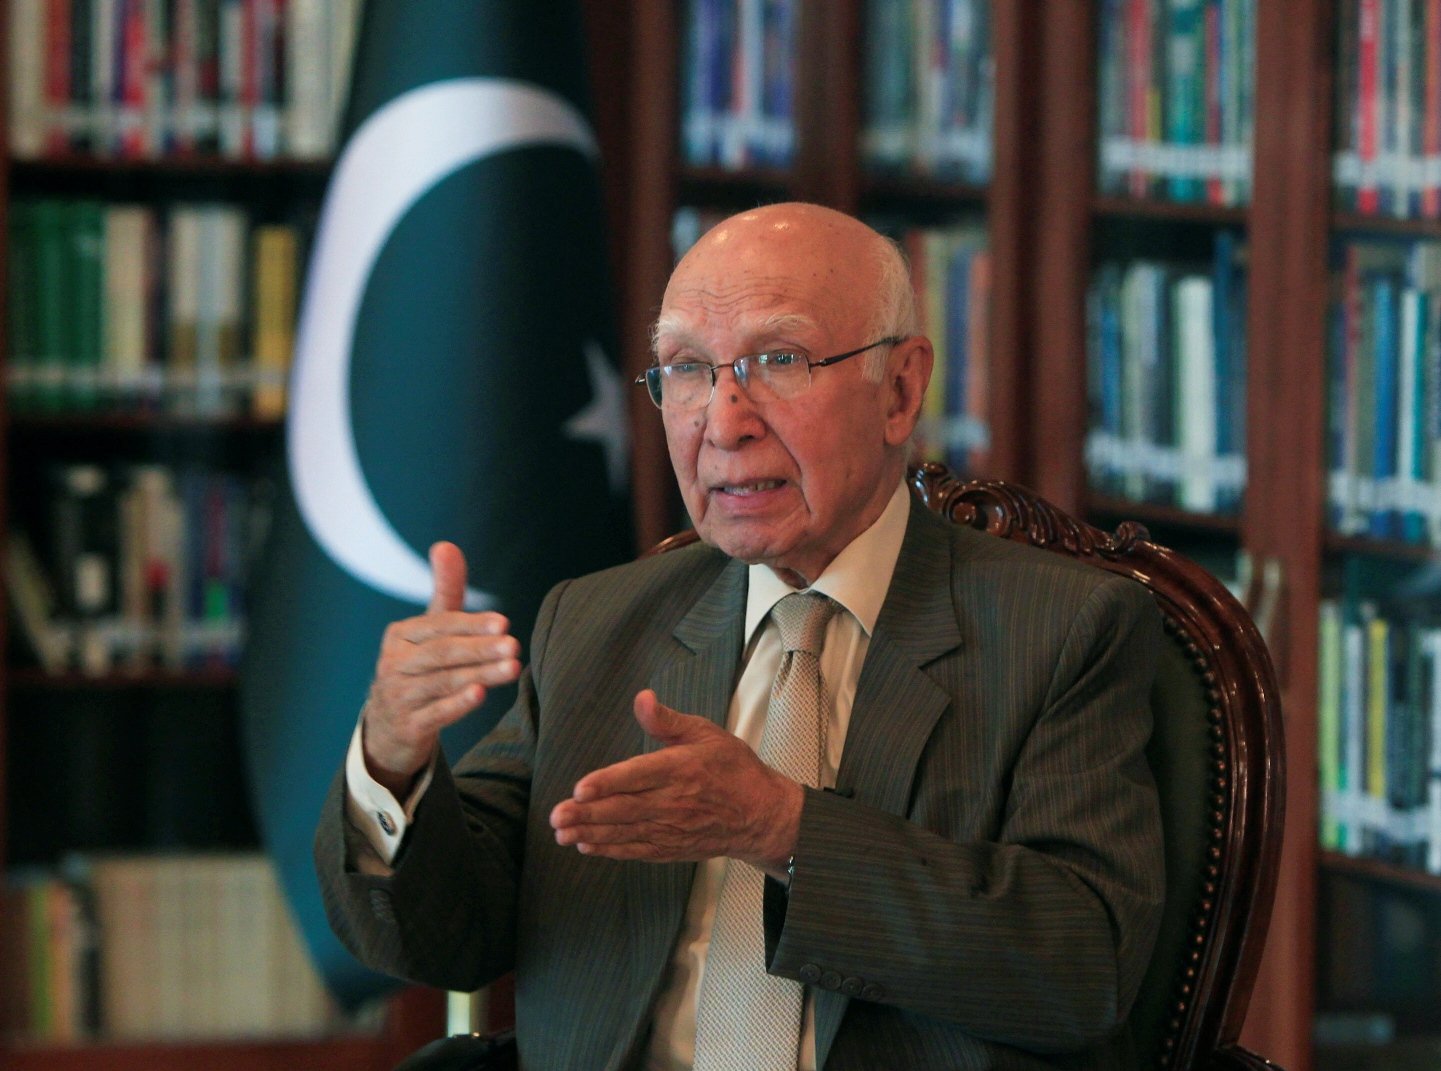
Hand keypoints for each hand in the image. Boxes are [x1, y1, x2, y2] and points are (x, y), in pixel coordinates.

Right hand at [360, 541, 520, 797]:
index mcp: (401, 636)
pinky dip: (456, 704)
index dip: (472, 624)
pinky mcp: (406, 725)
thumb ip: (445, 591)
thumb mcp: (430, 630)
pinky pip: (433, 714)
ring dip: (479, 675)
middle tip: (514, 645)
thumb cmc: (419, 668)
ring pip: (441, 682)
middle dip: (479, 649)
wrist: (389, 726)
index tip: (504, 623)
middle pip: (441, 653)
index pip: (439, 626)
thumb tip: (446, 545)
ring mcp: (398, 696)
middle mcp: (394, 663)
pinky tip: (480, 696)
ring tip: (512, 668)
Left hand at [549, 690, 802, 875]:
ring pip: (626, 832)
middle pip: (624, 809)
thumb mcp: (707, 733)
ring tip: (562, 833)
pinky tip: (588, 846)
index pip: (638, 776)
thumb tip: (642, 698)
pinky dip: (611, 850)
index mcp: (681, 769)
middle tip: (556, 817)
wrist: (761, 815)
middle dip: (588, 814)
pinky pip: (637, 850)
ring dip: (592, 833)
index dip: (607, 783)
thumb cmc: (733, 768)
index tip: (580, 788)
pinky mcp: (672, 847)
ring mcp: (672, 828)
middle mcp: (674, 802)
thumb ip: (668, 721)